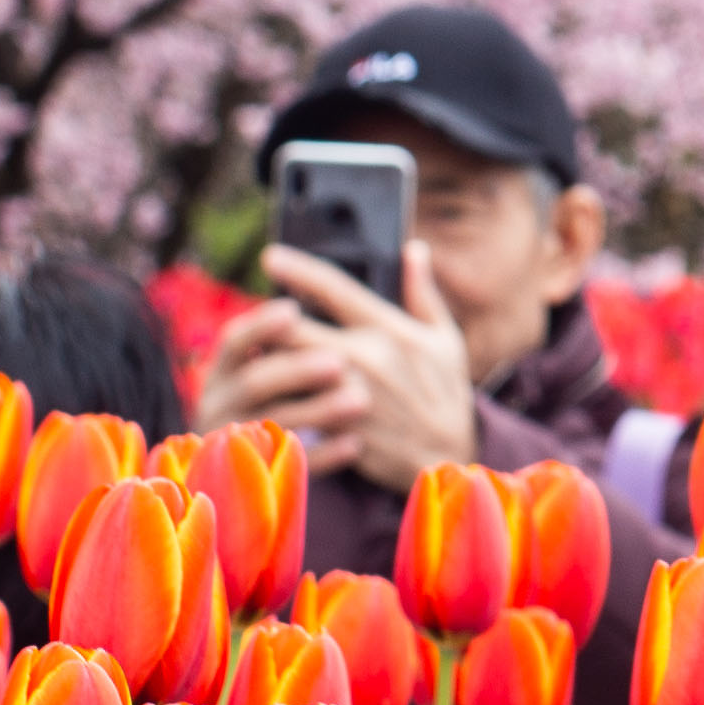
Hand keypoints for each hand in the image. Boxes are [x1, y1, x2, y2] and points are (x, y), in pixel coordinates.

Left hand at [191, 245, 478, 491]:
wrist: (450, 455)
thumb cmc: (445, 392)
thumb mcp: (445, 338)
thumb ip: (423, 293)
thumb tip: (414, 249)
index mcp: (389, 329)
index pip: (335, 289)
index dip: (298, 269)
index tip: (270, 257)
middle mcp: (367, 358)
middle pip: (295, 329)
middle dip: (269, 323)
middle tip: (255, 320)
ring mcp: (350, 396)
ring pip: (288, 370)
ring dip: (267, 361)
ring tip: (253, 358)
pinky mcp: (340, 430)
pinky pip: (296, 409)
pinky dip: (278, 400)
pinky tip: (267, 397)